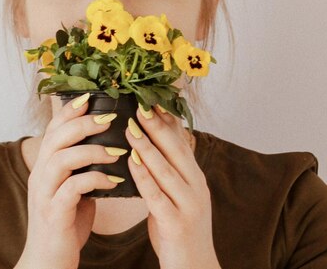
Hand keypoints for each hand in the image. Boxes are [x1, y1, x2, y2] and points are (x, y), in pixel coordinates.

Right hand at [17, 94, 124, 268]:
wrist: (49, 262)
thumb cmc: (66, 222)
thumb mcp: (74, 187)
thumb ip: (83, 165)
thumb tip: (110, 143)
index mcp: (46, 164)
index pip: (54, 128)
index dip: (71, 110)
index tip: (91, 96)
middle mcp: (41, 174)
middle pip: (56, 137)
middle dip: (83, 123)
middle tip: (110, 117)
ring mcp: (44, 193)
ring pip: (61, 159)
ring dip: (91, 151)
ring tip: (118, 151)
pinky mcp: (53, 213)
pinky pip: (72, 189)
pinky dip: (94, 180)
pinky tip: (113, 181)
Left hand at [126, 107, 221, 268]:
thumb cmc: (179, 228)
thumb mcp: (178, 194)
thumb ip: (168, 170)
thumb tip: (150, 142)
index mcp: (195, 177)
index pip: (181, 141)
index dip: (167, 119)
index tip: (152, 97)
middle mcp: (196, 186)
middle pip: (175, 149)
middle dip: (156, 125)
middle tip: (139, 103)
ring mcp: (189, 205)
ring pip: (166, 169)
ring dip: (147, 146)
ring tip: (129, 127)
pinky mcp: (177, 224)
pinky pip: (157, 195)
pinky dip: (143, 176)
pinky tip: (130, 162)